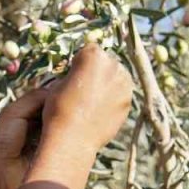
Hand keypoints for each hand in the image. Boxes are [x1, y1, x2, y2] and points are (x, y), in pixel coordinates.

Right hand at [39, 43, 133, 160]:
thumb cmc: (60, 110)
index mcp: (94, 55)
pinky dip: (113, 100)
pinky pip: (120, 95)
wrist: (72, 138)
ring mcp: (124, 84)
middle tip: (84, 90)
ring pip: (116, 78)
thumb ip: (75, 73)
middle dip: (97, 72)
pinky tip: (99, 111)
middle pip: (106, 62)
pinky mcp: (129, 102)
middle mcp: (114, 65)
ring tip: (92, 102)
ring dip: (107, 84)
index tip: (74, 75)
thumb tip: (81, 75)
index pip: (90, 50)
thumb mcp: (59, 83)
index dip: (80, 62)